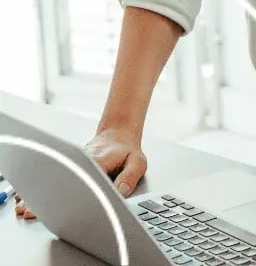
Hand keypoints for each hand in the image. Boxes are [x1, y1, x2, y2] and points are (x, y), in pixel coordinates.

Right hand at [13, 127, 147, 221]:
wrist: (118, 135)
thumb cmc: (127, 151)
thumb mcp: (137, 162)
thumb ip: (129, 177)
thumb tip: (119, 193)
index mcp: (100, 161)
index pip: (84, 176)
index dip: (73, 189)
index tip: (62, 202)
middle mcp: (82, 161)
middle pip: (64, 178)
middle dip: (49, 196)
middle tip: (35, 211)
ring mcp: (74, 163)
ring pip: (56, 177)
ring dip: (41, 194)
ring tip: (27, 209)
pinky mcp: (70, 167)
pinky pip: (56, 177)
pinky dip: (42, 188)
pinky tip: (29, 199)